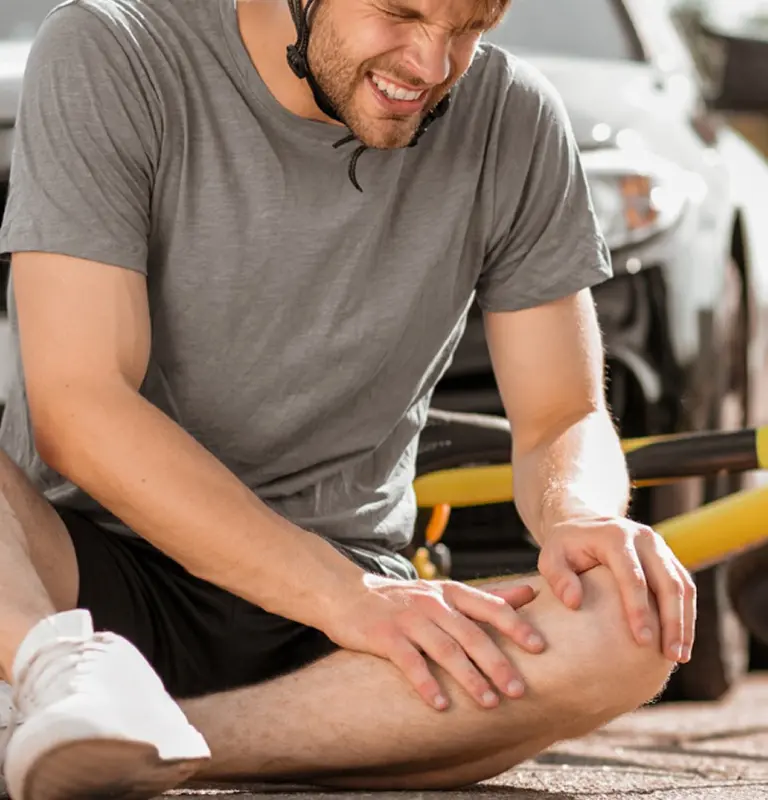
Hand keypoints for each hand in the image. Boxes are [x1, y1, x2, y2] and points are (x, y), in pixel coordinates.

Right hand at [321, 576, 544, 710]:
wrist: (348, 594)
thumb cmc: (405, 599)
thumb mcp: (447, 592)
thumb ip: (488, 596)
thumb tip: (531, 593)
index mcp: (452, 593)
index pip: (489, 606)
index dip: (515, 625)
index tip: (540, 647)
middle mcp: (433, 603)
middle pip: (471, 634)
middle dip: (497, 663)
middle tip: (519, 690)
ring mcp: (409, 618)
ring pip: (445, 649)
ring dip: (469, 678)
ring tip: (489, 703)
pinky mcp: (385, 635)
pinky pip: (409, 661)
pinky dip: (426, 683)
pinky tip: (440, 705)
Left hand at [537, 516, 696, 662]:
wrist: (584, 523)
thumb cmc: (565, 546)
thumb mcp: (550, 556)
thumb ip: (558, 577)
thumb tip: (574, 603)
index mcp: (616, 536)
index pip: (633, 577)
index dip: (639, 610)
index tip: (641, 641)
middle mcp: (644, 538)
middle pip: (668, 582)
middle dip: (673, 621)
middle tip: (671, 656)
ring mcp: (660, 547)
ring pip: (682, 586)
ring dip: (685, 622)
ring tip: (680, 656)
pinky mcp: (667, 557)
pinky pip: (684, 587)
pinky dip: (686, 614)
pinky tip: (680, 641)